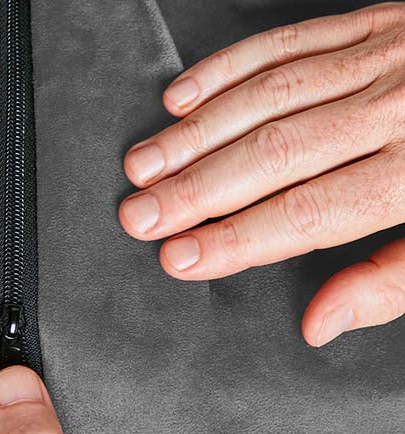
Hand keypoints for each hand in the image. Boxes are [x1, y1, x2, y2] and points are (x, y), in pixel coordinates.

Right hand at [119, 2, 404, 346]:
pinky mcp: (371, 24)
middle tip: (136, 216)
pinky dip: (227, 69)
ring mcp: (381, 57)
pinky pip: (286, 40)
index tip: (178, 258)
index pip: (309, 213)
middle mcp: (395, 107)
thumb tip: (317, 322)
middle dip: (197, 189)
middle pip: (275, 153)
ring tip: (142, 167)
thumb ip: (390, 283)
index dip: (237, 240)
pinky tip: (182, 98)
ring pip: (267, 97)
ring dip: (196, 134)